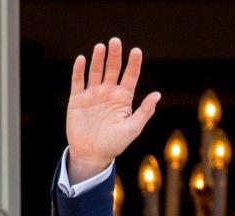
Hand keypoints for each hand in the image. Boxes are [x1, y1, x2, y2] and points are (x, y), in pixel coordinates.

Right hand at [66, 37, 160, 181]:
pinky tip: (81, 59)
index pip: (130, 76)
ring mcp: (93, 95)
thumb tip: (157, 95)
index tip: (137, 51)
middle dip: (115, 56)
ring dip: (98, 59)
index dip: (133, 64)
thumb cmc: (115, 143)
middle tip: (116, 41)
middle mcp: (109, 93)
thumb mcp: (133, 128)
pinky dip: (79, 70)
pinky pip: (77, 81)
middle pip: (113, 69)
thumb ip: (144, 111)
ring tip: (101, 47)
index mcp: (124, 99)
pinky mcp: (77, 99)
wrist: (92, 154)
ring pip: (96, 72)